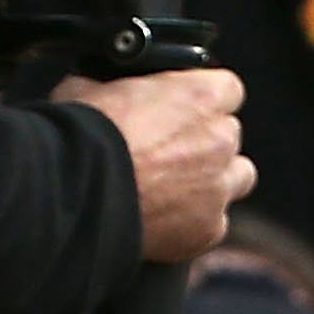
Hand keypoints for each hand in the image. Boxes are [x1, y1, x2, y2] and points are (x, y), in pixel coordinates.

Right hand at [58, 68, 255, 263]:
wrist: (76, 195)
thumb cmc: (80, 137)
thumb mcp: (90, 85)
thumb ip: (115, 84)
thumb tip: (101, 84)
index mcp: (200, 96)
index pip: (227, 89)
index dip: (202, 99)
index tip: (183, 110)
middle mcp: (219, 139)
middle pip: (229, 135)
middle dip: (205, 142)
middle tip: (168, 153)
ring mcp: (218, 187)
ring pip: (237, 178)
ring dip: (215, 180)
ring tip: (176, 188)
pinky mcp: (208, 229)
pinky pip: (213, 223)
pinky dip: (194, 223)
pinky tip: (164, 221)